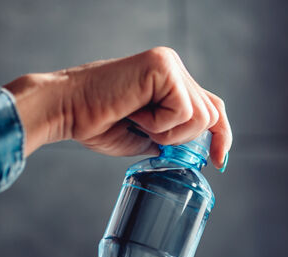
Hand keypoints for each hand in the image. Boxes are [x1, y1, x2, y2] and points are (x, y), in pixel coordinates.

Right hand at [4, 47, 231, 168]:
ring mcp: (169, 64)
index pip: (212, 107)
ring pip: (200, 116)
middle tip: (146, 133)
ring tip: (138, 121)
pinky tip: (135, 113)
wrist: (66, 110)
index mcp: (170, 81)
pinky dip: (159, 123)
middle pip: (211, 115)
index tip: (220, 161)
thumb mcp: (144, 138)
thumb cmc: (95, 122)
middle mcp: (172, 67)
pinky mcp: (162, 66)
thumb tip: (196, 152)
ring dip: (168, 132)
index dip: (221, 135)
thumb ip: (171, 138)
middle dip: (183, 139)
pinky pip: (183, 110)